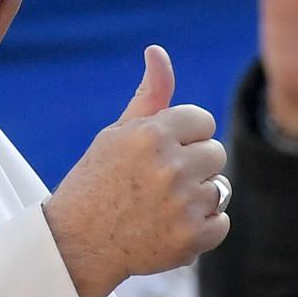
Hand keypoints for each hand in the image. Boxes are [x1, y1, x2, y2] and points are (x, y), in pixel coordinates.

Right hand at [44, 46, 229, 296]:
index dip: (184, 137)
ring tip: (160, 207)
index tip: (161, 153)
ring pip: (219, 188)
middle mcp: (171, 166)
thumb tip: (158, 51)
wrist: (76, 245)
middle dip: (194, 165)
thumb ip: (150, 95)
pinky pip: (221, 223)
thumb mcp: (118, 133)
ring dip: (197, 198)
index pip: (203, 121)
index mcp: (152, 134)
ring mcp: (184, 204)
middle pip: (216, 152)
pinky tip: (170, 227)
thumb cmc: (97, 182)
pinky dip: (202, 229)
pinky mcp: (191, 238)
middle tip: (159, 182)